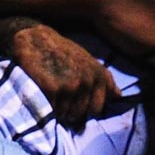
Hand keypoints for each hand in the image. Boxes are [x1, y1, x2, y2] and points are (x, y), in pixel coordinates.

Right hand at [4, 23, 125, 129]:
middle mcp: (87, 81)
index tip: (75, 99)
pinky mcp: (54, 90)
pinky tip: (44, 93)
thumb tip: (119, 97)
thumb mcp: (88, 60)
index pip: (97, 109)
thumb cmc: (61, 51)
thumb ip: (105, 79)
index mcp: (98, 75)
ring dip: (58, 110)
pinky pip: (54, 112)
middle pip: (81, 114)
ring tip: (52, 94)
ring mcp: (71, 85)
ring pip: (67, 115)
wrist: (34, 39)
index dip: (84, 108)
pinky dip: (48, 107)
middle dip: (71, 111)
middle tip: (60, 96)